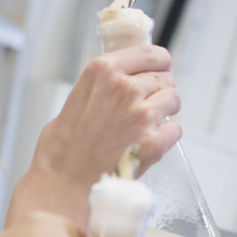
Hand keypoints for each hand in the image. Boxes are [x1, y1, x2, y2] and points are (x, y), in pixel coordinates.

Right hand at [7, 45, 182, 225]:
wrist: (62, 184)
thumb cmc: (61, 149)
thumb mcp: (75, 99)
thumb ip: (102, 87)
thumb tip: (122, 83)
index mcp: (103, 71)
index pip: (149, 53)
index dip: (159, 61)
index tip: (161, 66)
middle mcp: (125, 88)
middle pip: (164, 77)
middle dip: (160, 89)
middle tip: (150, 104)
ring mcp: (141, 115)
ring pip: (173, 100)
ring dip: (166, 110)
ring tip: (150, 124)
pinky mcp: (152, 143)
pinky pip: (175, 130)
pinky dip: (168, 136)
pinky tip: (151, 143)